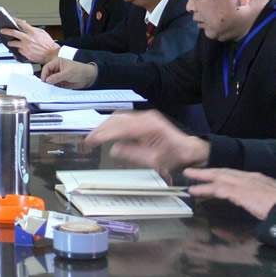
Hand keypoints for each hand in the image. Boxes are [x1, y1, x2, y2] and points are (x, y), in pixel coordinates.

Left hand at [1, 19, 58, 63]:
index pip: (21, 23)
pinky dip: (19, 49)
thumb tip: (26, 27)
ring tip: (10, 42)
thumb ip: (33, 29)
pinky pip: (19, 50)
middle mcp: (28, 39)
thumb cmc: (48, 44)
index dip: (15, 20)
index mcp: (32, 32)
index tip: (11, 19)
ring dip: (10, 42)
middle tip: (2, 30)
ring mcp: (26, 46)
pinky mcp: (25, 53)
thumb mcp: (42, 33)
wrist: (52, 54)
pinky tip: (22, 49)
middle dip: (6, 31)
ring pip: (13, 43)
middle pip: (13, 33)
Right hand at [40, 58, 96, 88]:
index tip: (44, 81)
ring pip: (50, 80)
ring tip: (50, 89)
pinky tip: (54, 90)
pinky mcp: (60, 82)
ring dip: (49, 84)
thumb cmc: (80, 70)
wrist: (89, 77)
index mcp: (57, 62)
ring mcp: (58, 76)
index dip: (44, 74)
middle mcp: (56, 69)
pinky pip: (54, 85)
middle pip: (47, 74)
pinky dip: (53, 88)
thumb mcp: (68, 73)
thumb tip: (47, 80)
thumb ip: (57, 77)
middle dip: (46, 80)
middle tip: (45, 86)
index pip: (47, 67)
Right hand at [84, 110, 209, 170]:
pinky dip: (111, 125)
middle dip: (100, 129)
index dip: (104, 134)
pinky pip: (122, 118)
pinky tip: (105, 132)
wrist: (187, 150)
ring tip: (94, 137)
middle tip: (88, 141)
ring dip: (104, 126)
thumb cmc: (174, 157)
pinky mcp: (142, 119)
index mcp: (149, 126)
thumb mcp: (155, 160)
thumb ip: (134, 154)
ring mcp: (144, 116)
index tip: (92, 141)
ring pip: (117, 117)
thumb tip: (114, 149)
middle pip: (116, 119)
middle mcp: (145, 117)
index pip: (121, 128)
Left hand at [184, 167, 275, 220]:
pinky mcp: (240, 192)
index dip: (220, 173)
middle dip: (207, 172)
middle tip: (191, 172)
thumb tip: (244, 210)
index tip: (209, 174)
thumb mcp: (268, 201)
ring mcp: (244, 184)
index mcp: (257, 179)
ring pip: (218, 178)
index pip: (234, 174)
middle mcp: (249, 178)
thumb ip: (255, 201)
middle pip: (223, 172)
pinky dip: (207, 189)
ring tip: (189, 178)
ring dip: (202, 178)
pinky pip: (219, 189)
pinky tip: (197, 190)